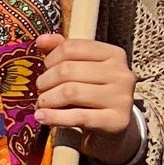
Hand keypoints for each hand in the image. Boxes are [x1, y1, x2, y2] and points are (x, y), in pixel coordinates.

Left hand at [33, 34, 139, 164]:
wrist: (112, 124)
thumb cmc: (92, 91)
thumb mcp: (81, 67)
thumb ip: (62, 50)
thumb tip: (41, 40)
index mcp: (115, 55)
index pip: (73, 48)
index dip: (52, 57)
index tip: (46, 68)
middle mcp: (123, 74)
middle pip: (68, 70)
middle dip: (46, 81)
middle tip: (40, 90)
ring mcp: (122, 98)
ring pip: (71, 92)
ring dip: (47, 99)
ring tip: (42, 103)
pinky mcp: (117, 120)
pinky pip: (78, 116)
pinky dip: (54, 117)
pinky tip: (42, 116)